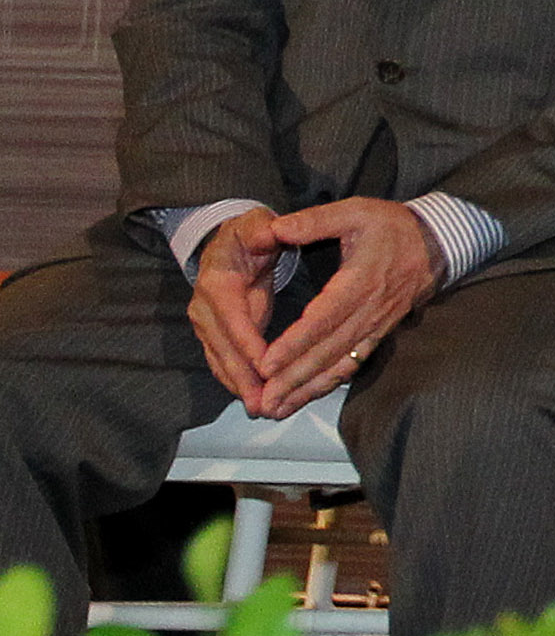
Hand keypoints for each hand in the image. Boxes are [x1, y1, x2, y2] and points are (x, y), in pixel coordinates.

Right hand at [185, 209, 282, 411]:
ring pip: (221, 361)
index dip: (248, 343)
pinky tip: (255, 399)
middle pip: (222, 348)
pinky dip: (238, 382)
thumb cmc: (249, 233)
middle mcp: (203, 308)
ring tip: (263, 409)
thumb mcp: (256, 225)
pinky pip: (224, 362)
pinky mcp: (214, 336)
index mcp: (216, 283)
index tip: (267, 366)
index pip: (231, 317)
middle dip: (243, 377)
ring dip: (240, 387)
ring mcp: (206, 325)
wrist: (228, 243)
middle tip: (264, 403)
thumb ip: (263, 230)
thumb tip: (270, 232)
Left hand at [252, 199, 439, 416]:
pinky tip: (307, 397)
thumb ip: (315, 220)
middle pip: (328, 351)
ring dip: (308, 389)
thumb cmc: (392, 226)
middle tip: (264, 400)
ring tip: (278, 408)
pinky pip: (353, 363)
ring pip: (340, 364)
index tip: (266, 364)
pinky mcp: (379, 333)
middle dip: (294, 379)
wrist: (437, 243)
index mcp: (360, 280)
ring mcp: (376, 325)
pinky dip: (329, 383)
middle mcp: (369, 310)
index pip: (323, 319)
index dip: (294, 344)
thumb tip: (276, 229)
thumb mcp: (355, 211)